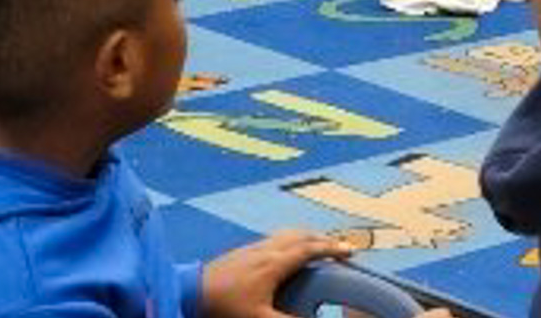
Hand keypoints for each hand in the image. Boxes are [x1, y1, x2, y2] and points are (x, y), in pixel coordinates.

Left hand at [200, 230, 352, 317]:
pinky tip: (284, 251)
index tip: (350, 250)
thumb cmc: (226, 306)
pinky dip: (290, 240)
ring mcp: (253, 247)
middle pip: (301, 235)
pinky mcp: (242, 250)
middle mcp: (267, 249)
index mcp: (276, 263)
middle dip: (323, 238)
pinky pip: (274, 238)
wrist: (189, 291)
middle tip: (339, 246)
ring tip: (317, 244)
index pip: (310, 249)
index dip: (332, 249)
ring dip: (306, 236)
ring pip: (287, 234)